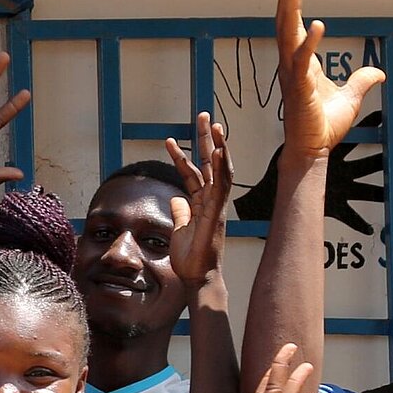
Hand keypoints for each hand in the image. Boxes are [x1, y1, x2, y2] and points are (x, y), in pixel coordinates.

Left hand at [166, 112, 232, 287]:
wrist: (198, 278)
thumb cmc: (191, 258)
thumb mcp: (179, 230)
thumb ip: (180, 213)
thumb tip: (176, 199)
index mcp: (201, 203)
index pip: (192, 173)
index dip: (182, 156)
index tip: (170, 140)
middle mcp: (211, 201)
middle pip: (208, 163)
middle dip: (205, 139)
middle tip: (202, 114)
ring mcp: (216, 206)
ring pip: (219, 170)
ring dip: (217, 146)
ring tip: (213, 124)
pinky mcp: (218, 213)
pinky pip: (222, 187)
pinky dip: (221, 168)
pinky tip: (219, 151)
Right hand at [277, 0, 384, 157]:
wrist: (313, 151)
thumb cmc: (323, 128)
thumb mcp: (351, 98)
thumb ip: (362, 81)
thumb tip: (378, 72)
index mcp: (301, 66)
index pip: (294, 30)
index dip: (291, 7)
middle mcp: (292, 68)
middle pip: (286, 26)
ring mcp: (293, 78)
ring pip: (288, 37)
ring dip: (289, 10)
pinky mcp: (300, 89)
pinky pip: (303, 61)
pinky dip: (310, 43)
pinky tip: (319, 25)